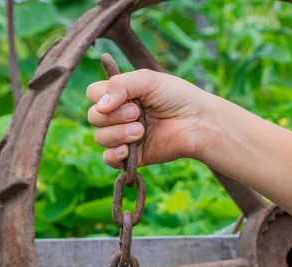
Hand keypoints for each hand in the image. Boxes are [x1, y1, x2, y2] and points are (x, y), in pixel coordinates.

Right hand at [86, 69, 213, 168]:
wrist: (198, 123)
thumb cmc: (177, 97)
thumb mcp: (148, 80)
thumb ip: (120, 85)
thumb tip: (99, 107)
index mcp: (120, 95)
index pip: (93, 95)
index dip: (101, 97)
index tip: (122, 98)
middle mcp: (118, 116)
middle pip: (94, 117)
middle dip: (113, 116)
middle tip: (137, 113)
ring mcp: (124, 137)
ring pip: (100, 138)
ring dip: (118, 134)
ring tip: (141, 130)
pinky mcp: (131, 157)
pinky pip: (108, 159)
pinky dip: (113, 155)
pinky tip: (126, 150)